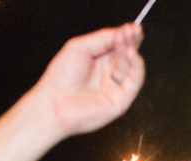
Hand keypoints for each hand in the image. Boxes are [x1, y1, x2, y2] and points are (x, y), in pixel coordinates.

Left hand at [30, 24, 145, 138]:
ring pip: (132, 67)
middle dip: (131, 41)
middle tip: (133, 30)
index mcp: (99, 62)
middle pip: (127, 55)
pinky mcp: (121, 101)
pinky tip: (131, 53)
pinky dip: (136, 66)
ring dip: (132, 51)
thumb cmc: (60, 79)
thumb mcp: (80, 47)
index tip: (131, 26)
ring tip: (129, 39)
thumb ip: (102, 38)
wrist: (53, 103)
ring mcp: (115, 88)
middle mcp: (109, 75)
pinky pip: (135, 82)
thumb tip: (121, 32)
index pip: (118, 47)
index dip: (126, 36)